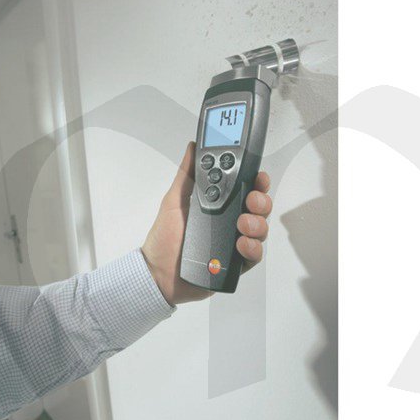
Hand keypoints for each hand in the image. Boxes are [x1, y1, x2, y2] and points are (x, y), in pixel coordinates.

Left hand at [142, 142, 271, 304]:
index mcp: (218, 205)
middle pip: (258, 207)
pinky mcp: (236, 264)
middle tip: (251, 199)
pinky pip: (254, 255)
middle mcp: (229, 222)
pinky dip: (252, 248)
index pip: (245, 188)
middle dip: (261, 200)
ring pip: (260, 229)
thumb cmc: (165, 238)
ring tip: (242, 223)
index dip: (255, 180)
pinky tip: (241, 244)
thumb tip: (192, 147)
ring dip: (257, 223)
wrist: (158, 273)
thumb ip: (187, 173)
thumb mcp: (174, 199)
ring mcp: (234, 242)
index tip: (257, 175)